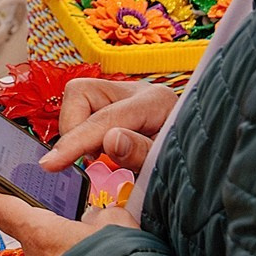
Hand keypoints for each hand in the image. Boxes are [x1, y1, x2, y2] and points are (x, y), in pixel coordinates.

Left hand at [0, 189, 128, 255]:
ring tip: (95, 248)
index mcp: (40, 234)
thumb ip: (102, 214)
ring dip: (65, 249)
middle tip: (75, 218)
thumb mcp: (118, 227)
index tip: (4, 185)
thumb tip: (98, 216)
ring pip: (47, 255)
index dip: (0, 192)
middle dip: (51, 223)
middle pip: (29, 231)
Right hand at [42, 77, 178, 173]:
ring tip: (95, 156)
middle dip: (73, 129)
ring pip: (77, 99)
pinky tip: (97, 150)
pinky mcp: (114, 103)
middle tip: (89, 159)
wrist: (204, 150)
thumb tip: (110, 141)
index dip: (74, 142)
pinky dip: (82, 133)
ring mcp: (124, 94)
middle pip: (81, 93)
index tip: (50, 164)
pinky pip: (84, 110)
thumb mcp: (168, 163)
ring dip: (77, 131)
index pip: (105, 118)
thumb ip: (140, 152)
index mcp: (155, 102)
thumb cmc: (187, 158)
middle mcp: (136, 90)